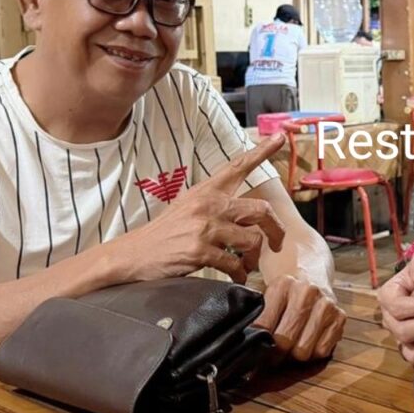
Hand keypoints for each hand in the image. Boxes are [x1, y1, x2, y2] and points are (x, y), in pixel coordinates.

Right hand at [109, 134, 286, 284]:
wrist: (132, 253)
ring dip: (255, 257)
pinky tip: (236, 276)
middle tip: (278, 243)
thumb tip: (249, 213)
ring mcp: (205, 228)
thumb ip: (217, 204)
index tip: (281, 136)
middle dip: (276, 229)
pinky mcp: (200, 251)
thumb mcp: (189, 206)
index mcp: (207, 191)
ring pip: (253, 239)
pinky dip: (239, 273)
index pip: (238, 166)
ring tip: (247, 264)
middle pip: (262, 210)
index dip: (262, 151)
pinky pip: (234, 264)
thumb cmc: (166, 233)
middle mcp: (209, 205)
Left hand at [255, 275, 344, 360]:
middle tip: (273, 353)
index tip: (256, 349)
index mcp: (283, 285)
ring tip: (291, 346)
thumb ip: (256, 320)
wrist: (312, 279)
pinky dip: (313, 353)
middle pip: (284, 341)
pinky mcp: (340, 317)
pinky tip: (308, 341)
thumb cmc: (285, 297)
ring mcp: (326, 304)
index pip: (263, 326)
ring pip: (303, 351)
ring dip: (295, 355)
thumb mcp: (267, 299)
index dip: (258, 344)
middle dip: (276, 354)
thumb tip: (246, 350)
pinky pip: (321, 351)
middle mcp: (307, 291)